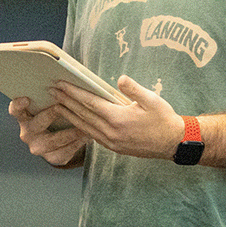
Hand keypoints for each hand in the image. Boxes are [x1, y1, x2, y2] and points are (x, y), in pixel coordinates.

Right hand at [8, 97, 89, 167]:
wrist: (62, 137)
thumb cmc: (55, 114)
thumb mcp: (49, 104)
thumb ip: (53, 95)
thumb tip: (63, 82)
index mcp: (24, 116)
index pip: (15, 110)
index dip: (18, 105)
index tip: (26, 99)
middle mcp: (28, 133)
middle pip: (37, 124)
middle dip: (51, 114)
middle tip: (64, 107)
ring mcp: (38, 147)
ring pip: (53, 141)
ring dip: (71, 132)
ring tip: (84, 125)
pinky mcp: (51, 158)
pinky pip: (63, 152)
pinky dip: (76, 144)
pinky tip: (86, 136)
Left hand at [47, 75, 183, 160]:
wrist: (173, 143)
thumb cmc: (164, 119)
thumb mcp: (152, 100)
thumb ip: (133, 89)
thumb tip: (120, 79)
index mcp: (118, 119)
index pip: (89, 103)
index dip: (73, 93)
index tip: (60, 84)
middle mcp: (110, 132)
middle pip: (82, 114)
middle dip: (66, 102)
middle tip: (52, 91)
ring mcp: (110, 141)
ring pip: (84, 126)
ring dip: (69, 114)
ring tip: (57, 104)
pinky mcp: (113, 147)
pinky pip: (91, 135)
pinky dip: (80, 126)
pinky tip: (74, 120)